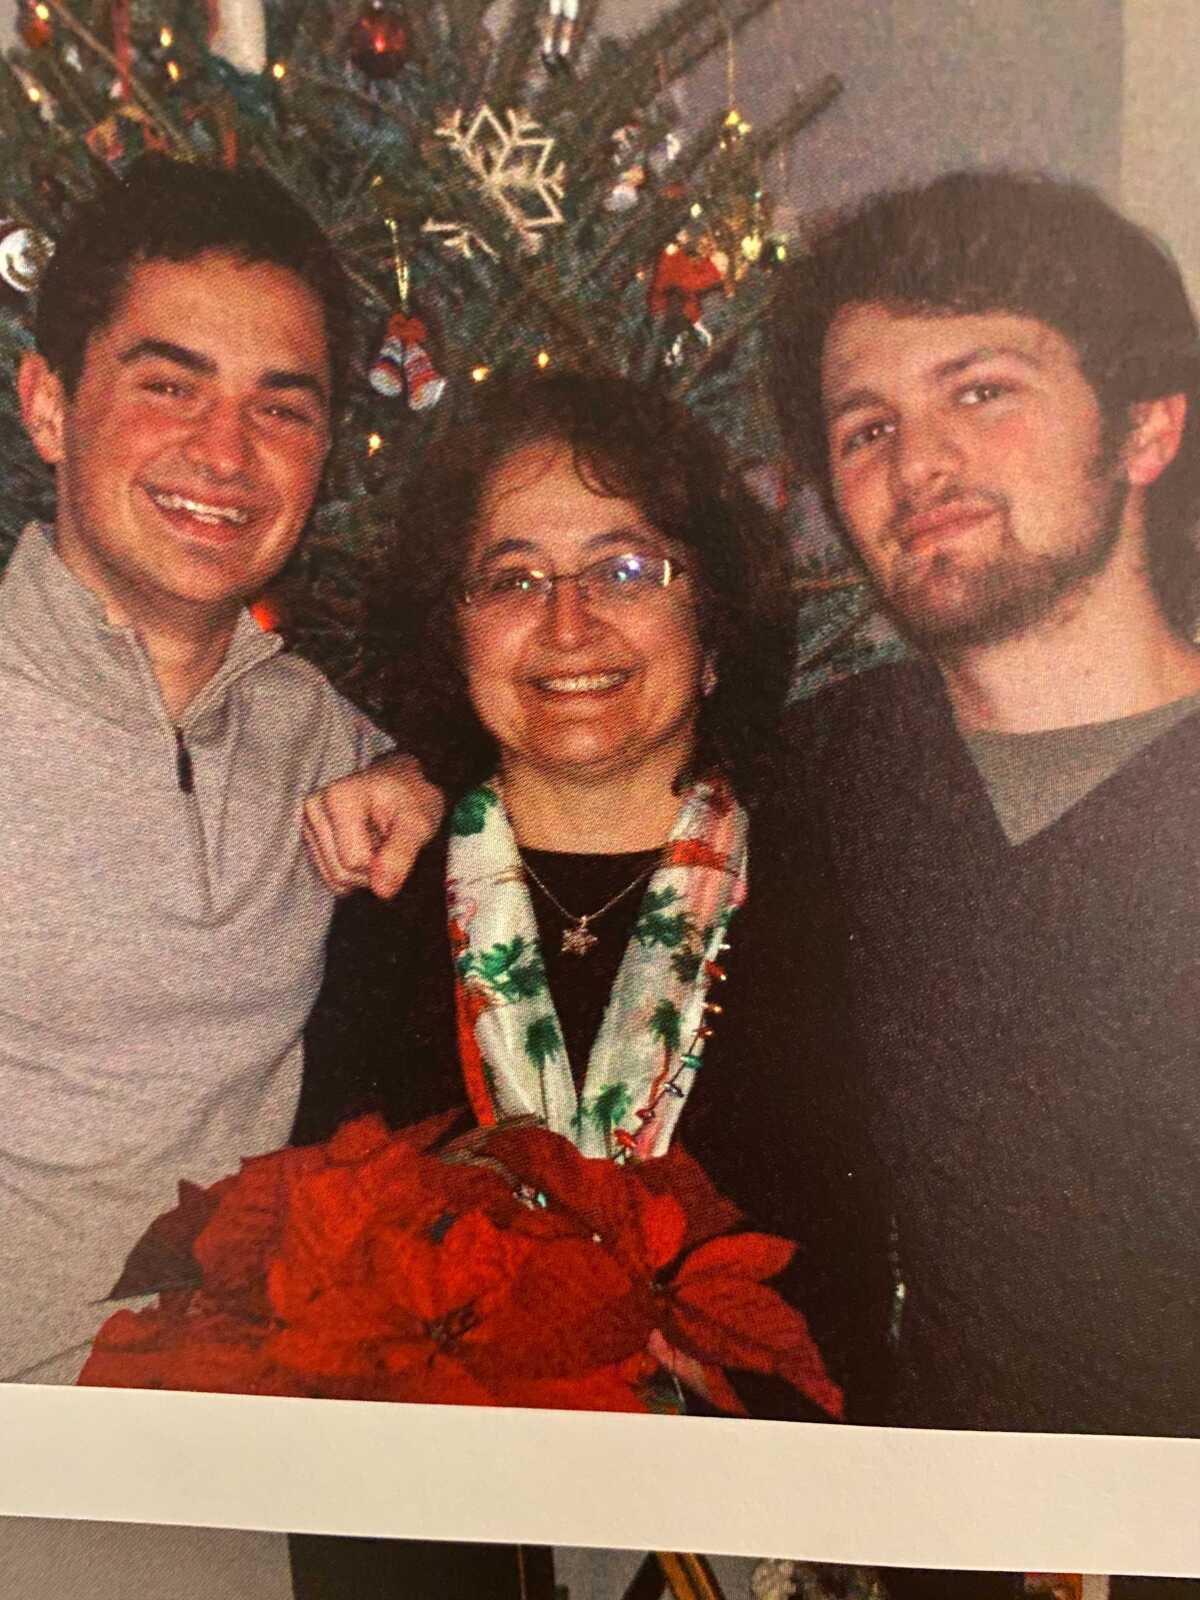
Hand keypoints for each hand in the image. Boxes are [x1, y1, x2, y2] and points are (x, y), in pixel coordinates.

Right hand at [303, 753, 444, 898]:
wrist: (406, 785)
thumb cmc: (414, 798)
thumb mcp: (419, 823)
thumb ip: (401, 855)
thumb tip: (382, 890)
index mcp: (338, 798)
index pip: (354, 861)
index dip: (381, 862)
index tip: (396, 839)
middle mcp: (315, 808)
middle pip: (340, 873)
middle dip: (372, 869)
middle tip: (389, 843)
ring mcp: (309, 824)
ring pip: (334, 878)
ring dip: (363, 872)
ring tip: (379, 843)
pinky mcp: (311, 839)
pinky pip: (331, 876)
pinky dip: (353, 870)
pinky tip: (366, 847)